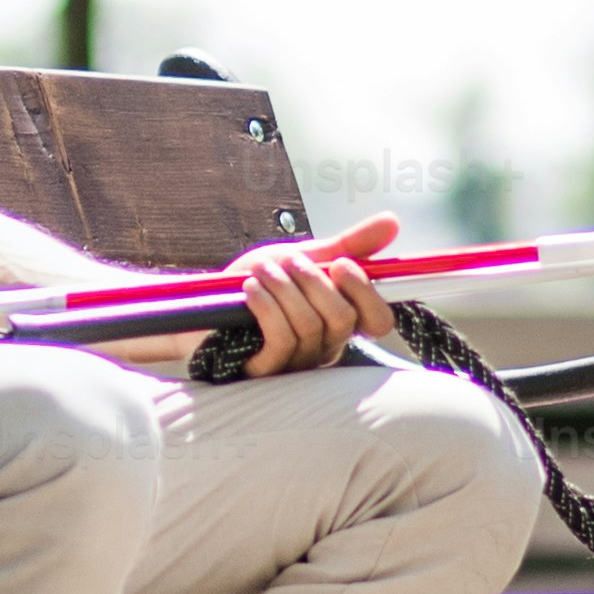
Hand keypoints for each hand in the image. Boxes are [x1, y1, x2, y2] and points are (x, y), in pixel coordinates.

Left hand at [107, 211, 400, 379]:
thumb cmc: (255, 284)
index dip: (366, 293)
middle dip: (314, 281)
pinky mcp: (264, 370)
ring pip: (310, 326)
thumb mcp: (304, 257)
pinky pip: (281, 340)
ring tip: (261, 272)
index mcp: (338, 322)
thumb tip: (393, 222)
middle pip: (342, 319)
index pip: (379, 321)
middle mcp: (323, 348)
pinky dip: (268, 306)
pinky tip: (251, 290)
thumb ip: (348, 245)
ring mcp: (295, 364)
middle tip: (289, 262)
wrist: (200, 303)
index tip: (341, 263)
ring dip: (283, 288)